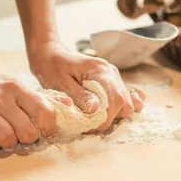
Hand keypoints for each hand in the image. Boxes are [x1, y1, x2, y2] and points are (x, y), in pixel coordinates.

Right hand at [0, 69, 57, 150]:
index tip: (45, 132)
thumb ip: (41, 98)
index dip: (48, 127)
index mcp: (18, 88)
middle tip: (24, 138)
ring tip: (8, 139)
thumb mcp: (17, 85)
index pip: (44, 110)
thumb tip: (68, 104)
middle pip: (27, 131)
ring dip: (10, 145)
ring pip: (8, 139)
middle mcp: (4, 97)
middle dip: (28, 140)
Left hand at [28, 42, 145, 130]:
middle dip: (110, 118)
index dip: (106, 117)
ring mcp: (114, 77)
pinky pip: (128, 97)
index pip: (116, 99)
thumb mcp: (61, 83)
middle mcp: (111, 73)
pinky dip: (120, 108)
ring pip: (129, 103)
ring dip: (114, 114)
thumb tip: (96, 109)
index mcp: (100, 71)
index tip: (89, 125)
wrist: (51, 55)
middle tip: (89, 122)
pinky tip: (105, 111)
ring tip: (95, 116)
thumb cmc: (53, 68)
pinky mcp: (112, 82)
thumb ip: (80, 96)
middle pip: (126, 103)